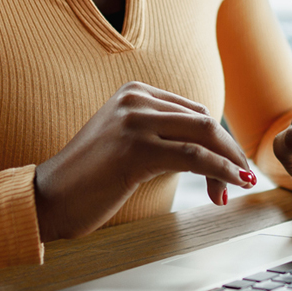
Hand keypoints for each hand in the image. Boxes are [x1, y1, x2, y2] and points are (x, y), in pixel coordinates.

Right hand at [34, 82, 256, 241]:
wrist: (48, 199)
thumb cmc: (88, 181)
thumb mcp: (127, 146)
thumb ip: (162, 138)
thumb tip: (209, 155)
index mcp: (134, 91)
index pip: (193, 111)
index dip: (217, 141)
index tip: (228, 170)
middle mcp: (135, 98)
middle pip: (202, 120)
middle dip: (228, 151)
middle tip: (243, 178)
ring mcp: (134, 120)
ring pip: (203, 136)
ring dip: (229, 163)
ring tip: (239, 185)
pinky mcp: (136, 147)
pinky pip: (193, 157)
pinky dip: (220, 171)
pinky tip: (230, 186)